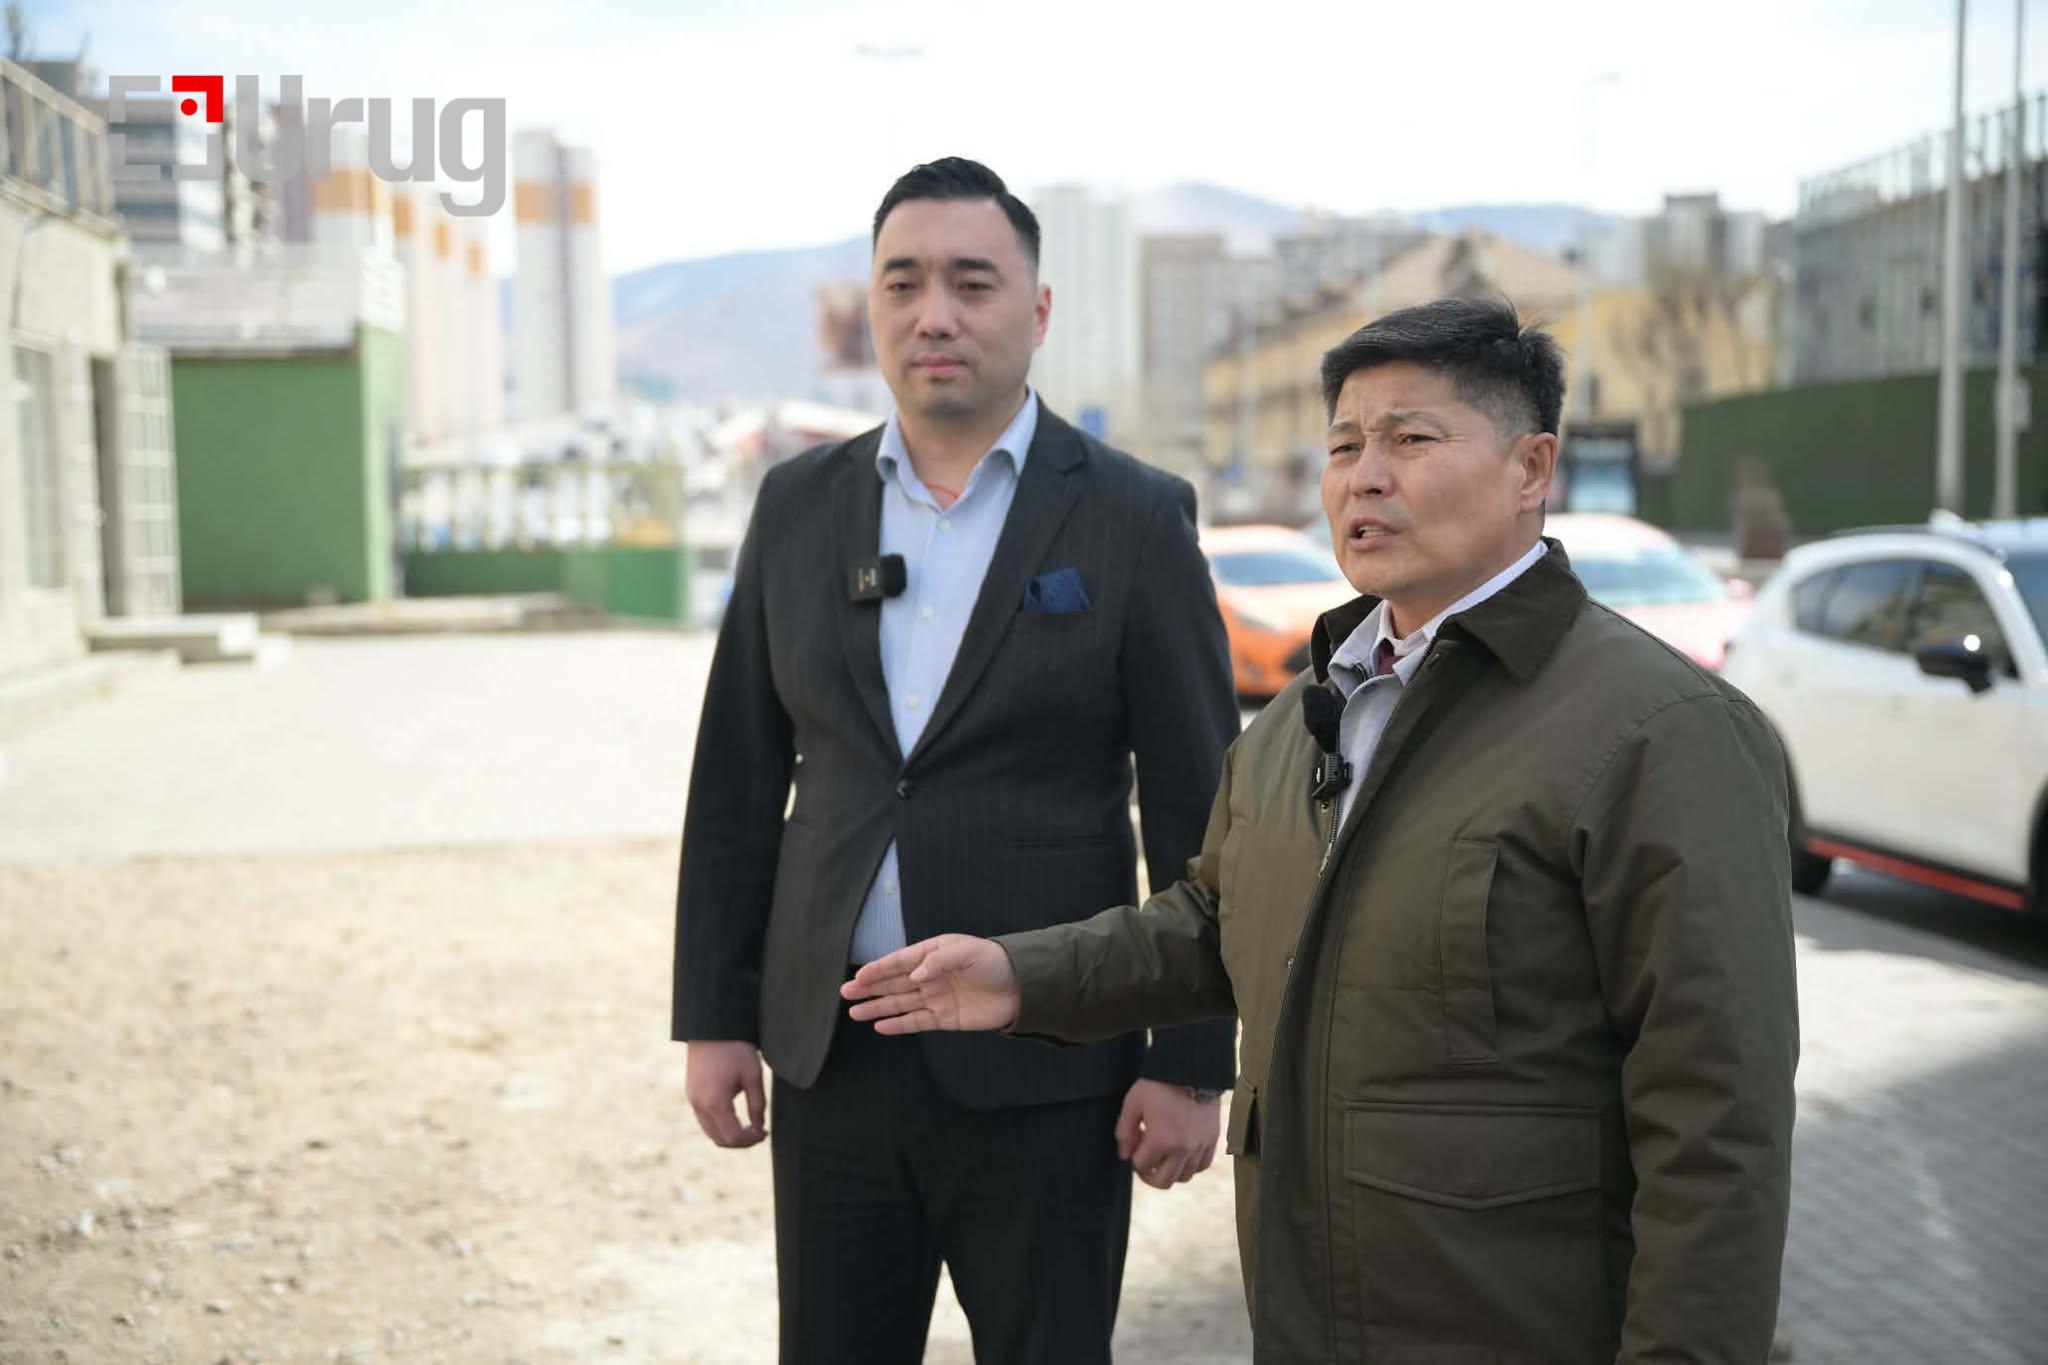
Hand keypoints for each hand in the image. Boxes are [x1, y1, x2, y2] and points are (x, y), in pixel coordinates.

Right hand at [685, 1040, 766, 1147]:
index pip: (733, 1136)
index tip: (765, 1132)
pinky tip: (736, 1115)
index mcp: (715, 1102)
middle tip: (760, 1132)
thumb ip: (757, 1105)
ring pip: (710, 1131)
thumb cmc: (736, 1048)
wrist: (712, 1026)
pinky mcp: (691, 1093)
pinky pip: (704, 1119)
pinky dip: (720, 1124)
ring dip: (729, 1134)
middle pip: (719, 1139)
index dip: (751, 1140)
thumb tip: (760, 1127)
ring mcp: (692, 1100)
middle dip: (741, 1141)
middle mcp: (699, 1105)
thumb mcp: (753, 1076)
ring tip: (750, 1126)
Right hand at [841, 934, 1019, 1032]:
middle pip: (894, 983)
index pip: (900, 962)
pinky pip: (917, 1021)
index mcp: (934, 954)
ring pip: (900, 1003)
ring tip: (855, 1013)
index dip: (878, 970)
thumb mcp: (968, 952)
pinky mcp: (945, 1018)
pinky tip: (881, 1026)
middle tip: (845, 994)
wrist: (1023, 987)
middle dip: (870, 988)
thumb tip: (915, 976)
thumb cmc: (996, 962)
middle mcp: (931, 976)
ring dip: (878, 1008)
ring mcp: (936, 998)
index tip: (858, 977)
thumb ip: (939, 961)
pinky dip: (898, 1024)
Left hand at [1116, 1079, 1219, 1189]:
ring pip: (1184, 1176)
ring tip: (1164, 1153)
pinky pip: (1202, 1165)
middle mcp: (1183, 1149)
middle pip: (1163, 1182)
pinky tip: (1182, 1151)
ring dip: (1170, 1170)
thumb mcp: (1133, 1103)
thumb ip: (1124, 1132)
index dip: (1134, 1157)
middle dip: (1149, 1175)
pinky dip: (1191, 1165)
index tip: (1136, 1143)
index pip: (1142, 1166)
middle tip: (1145, 1161)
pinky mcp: (1212, 1139)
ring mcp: (1200, 1146)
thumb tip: (1125, 1155)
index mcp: (1161, 1140)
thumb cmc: (1159, 1084)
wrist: (1192, 1068)